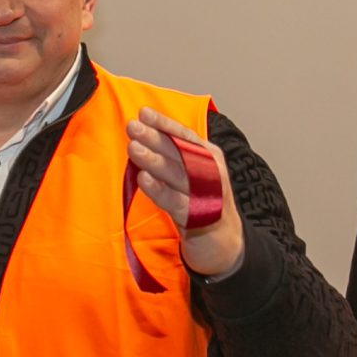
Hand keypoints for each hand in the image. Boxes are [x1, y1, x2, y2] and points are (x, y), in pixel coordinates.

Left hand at [127, 108, 244, 276]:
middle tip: (133, 127)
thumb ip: (173, 156)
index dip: (164, 124)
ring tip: (133, 148)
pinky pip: (175, 202)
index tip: (144, 113)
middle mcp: (209, 172)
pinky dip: (159, 190)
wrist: (224, 243)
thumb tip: (143, 136)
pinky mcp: (196, 218)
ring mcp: (204, 195)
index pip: (184, 136)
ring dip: (154, 160)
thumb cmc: (203, 203)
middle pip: (180, 151)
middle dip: (154, 137)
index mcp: (208, 157)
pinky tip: (144, 180)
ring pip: (176, 174)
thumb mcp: (191, 175)